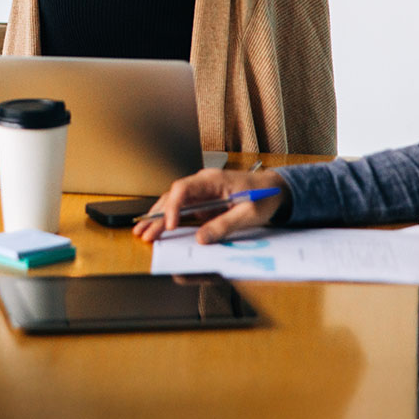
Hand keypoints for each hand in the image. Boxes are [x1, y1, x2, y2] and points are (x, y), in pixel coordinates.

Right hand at [133, 168, 289, 244]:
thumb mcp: (248, 214)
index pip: (184, 189)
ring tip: (143, 231)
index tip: (169, 225)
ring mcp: (201, 192)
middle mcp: (203, 183)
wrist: (275, 189)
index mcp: (213, 180)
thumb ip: (224, 225)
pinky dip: (169, 218)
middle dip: (157, 215)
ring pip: (173, 202)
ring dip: (158, 217)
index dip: (173, 207)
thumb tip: (202, 239)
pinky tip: (157, 227)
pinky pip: (182, 209)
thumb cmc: (264, 197)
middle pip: (173, 197)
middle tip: (144, 232)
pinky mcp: (203, 202)